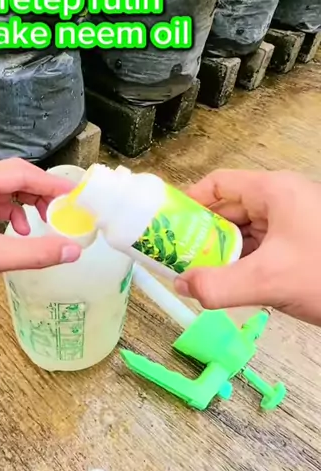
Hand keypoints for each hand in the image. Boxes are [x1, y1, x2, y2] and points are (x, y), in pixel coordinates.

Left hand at [0, 160, 80, 327]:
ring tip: (36, 231)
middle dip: (38, 197)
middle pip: (10, 181)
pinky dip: (3, 223)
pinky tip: (11, 240)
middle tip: (62, 216)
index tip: (77, 197)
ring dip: (21, 211)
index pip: (21, 172)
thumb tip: (73, 250)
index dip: (52, 184)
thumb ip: (34, 252)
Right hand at [174, 169, 320, 325]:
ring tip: (200, 277)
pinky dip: (244, 265)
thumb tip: (182, 287)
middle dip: (202, 235)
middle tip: (178, 261)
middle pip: (229, 209)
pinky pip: (263, 248)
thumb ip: (219, 286)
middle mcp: (283, 200)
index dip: (188, 203)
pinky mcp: (303, 245)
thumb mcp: (270, 281)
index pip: (218, 184)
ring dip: (223, 254)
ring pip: (246, 232)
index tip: (167, 228)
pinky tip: (232, 286)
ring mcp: (295, 223)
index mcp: (275, 191)